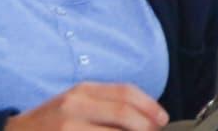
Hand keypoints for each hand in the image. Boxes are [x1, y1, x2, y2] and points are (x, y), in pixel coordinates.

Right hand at [5, 83, 167, 130]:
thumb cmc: (54, 119)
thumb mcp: (78, 102)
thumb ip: (108, 105)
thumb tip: (148, 116)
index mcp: (83, 90)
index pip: (126, 93)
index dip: (150, 106)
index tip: (163, 119)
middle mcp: (75, 105)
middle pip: (124, 114)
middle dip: (146, 126)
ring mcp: (68, 128)